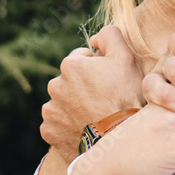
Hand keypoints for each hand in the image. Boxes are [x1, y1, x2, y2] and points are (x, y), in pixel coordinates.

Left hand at [41, 25, 145, 163]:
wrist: (119, 140)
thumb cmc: (125, 97)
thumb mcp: (125, 58)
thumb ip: (110, 35)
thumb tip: (95, 38)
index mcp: (70, 65)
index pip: (82, 59)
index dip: (99, 68)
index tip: (110, 82)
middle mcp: (54, 85)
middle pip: (71, 81)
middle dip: (84, 87)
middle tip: (104, 100)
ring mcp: (50, 110)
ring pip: (63, 102)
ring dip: (75, 106)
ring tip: (96, 116)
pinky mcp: (49, 131)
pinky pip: (57, 123)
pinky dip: (68, 125)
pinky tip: (86, 128)